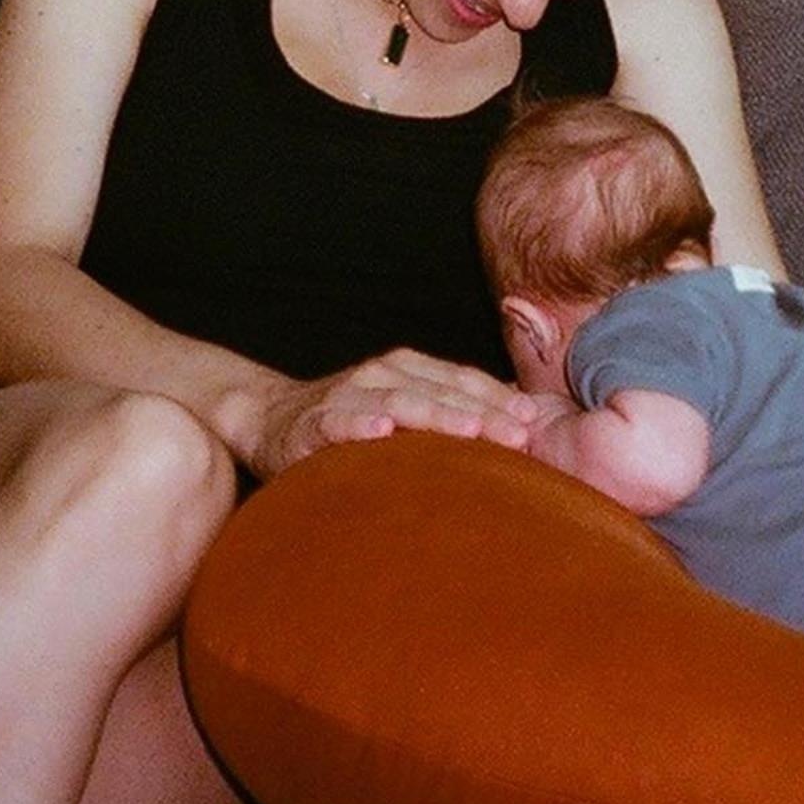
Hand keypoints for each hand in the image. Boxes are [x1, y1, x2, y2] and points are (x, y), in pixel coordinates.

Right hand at [253, 348, 540, 476]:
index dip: (499, 398)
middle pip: (440, 391)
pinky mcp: (313, 421)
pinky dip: (359, 424)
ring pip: (398, 401)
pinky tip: (380, 432)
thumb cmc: (352, 421)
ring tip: (467, 428)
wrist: (271, 419)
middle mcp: (382, 373)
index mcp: (409, 369)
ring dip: (435, 413)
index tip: (533, 420)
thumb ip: (449, 411)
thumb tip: (517, 424)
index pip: (463, 381)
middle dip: (483, 411)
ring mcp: (348, 394)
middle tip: (518, 433)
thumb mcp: (404, 410)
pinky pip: (338, 422)